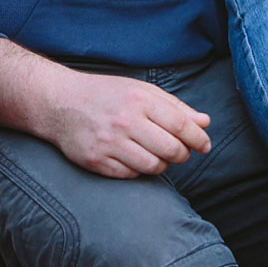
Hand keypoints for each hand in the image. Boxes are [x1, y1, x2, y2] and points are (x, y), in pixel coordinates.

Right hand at [47, 68, 211, 178]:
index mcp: (140, 100)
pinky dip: (138, 170)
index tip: (205, 145)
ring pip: (153, 166)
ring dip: (162, 164)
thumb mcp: (142, 91)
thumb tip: (205, 122)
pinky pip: (130, 175)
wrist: (61, 103)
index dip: (198, 138)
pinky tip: (136, 159)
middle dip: (182, 154)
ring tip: (158, 155)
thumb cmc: (107, 94)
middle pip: (170, 149)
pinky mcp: (97, 161)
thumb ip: (174, 107)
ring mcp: (110, 143)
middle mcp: (126, 121)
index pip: (181, 125)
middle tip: (181, 152)